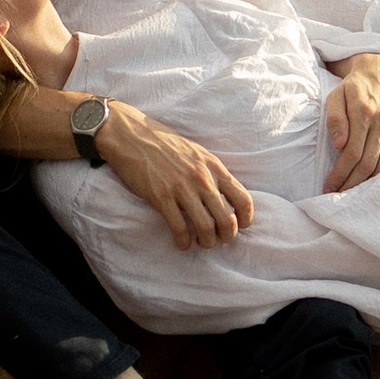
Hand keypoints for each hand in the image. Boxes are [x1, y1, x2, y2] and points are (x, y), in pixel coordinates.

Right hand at [95, 104, 257, 247]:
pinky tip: (182, 242)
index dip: (246, 220)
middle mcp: (202, 179)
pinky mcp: (161, 197)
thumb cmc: (166, 145)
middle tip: (219, 239)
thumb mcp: (198, 153)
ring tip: (201, 242)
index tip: (239, 226)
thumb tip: (227, 197)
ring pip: (206, 228)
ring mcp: (182, 188)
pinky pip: (179, 229)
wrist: (133, 136)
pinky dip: (183, 242)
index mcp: (214, 167)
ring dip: (206, 242)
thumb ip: (213, 173)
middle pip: (228, 220)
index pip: (244, 200)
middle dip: (227, 237)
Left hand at [321, 49, 379, 191]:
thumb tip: (339, 145)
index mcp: (364, 112)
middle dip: (352, 183)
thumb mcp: (336, 95)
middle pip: (368, 162)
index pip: (351, 153)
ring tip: (356, 193)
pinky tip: (379, 182)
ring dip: (370, 182)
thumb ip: (335, 118)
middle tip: (339, 195)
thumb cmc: (354, 87)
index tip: (329, 187)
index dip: (340, 174)